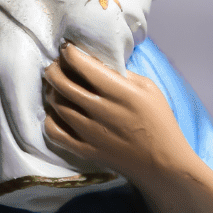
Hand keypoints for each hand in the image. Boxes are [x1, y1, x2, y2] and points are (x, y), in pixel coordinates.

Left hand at [43, 43, 186, 185]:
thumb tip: (97, 63)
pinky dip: (50, 119)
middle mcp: (100, 109)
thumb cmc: (159, 122)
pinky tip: (57, 114)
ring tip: (57, 87)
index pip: (81, 64)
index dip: (69, 52)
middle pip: (61, 82)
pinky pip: (54, 131)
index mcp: (118, 91)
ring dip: (51, 91)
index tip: (68, 49)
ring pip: (55, 104)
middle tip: (56, 65)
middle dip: (53, 69)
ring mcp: (89, 132)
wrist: (162, 163)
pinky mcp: (84, 150)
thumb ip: (122, 74)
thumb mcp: (149, 89)